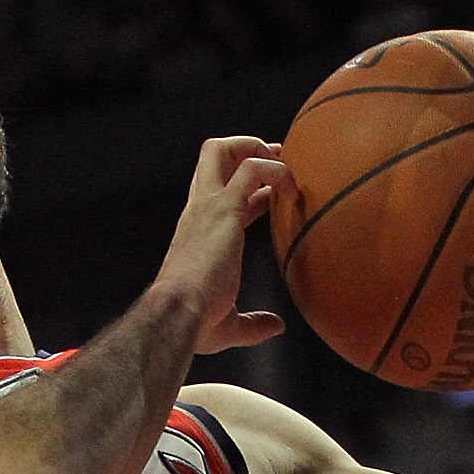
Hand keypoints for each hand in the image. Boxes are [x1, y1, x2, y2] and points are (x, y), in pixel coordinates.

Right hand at [154, 136, 293, 352]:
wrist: (180, 314)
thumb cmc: (196, 322)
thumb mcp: (228, 325)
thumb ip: (252, 323)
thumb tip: (274, 326)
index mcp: (197, 230)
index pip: (222, 191)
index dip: (251, 188)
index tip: (274, 194)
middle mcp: (199, 209)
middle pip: (213, 155)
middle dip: (248, 147)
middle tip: (279, 159)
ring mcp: (209, 205)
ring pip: (225, 149)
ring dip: (260, 151)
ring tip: (288, 171)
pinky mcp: (225, 207)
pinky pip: (253, 169)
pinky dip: (276, 171)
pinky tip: (292, 192)